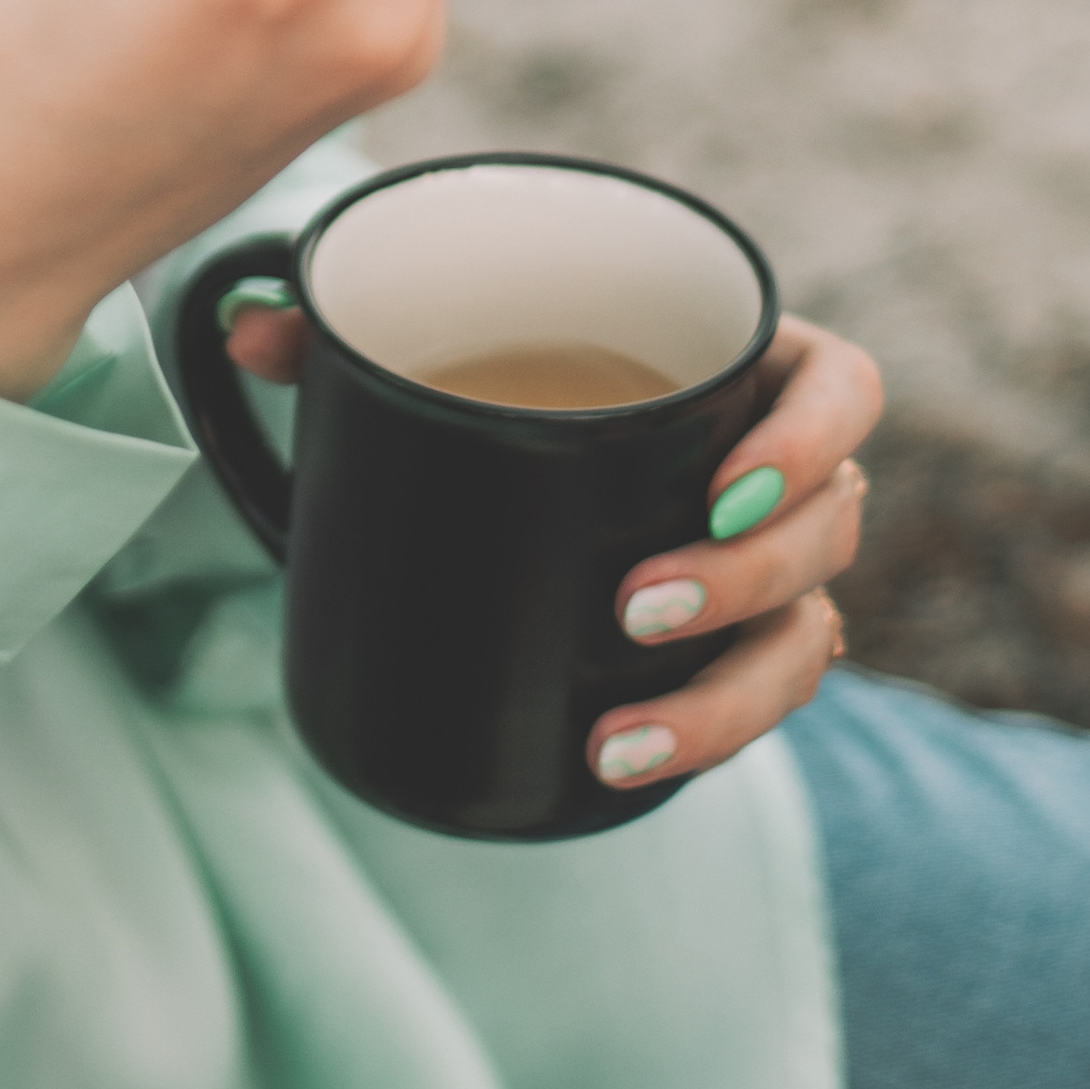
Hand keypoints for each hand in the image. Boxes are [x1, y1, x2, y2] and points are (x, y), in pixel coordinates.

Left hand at [224, 302, 882, 788]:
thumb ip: (348, 325)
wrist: (511, 452)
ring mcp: (768, 568)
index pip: (840, 390)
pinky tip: (622, 763)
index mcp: (744, 366)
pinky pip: (760, 698)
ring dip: (726, 692)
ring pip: (805, 635)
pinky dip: (703, 735)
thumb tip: (248, 329)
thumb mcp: (439, 334)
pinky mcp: (733, 647)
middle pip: (827, 528)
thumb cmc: (503, 362)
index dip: (808, 439)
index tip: (724, 485)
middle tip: (632, 607)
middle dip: (743, 580)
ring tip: (620, 732)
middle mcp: (779, 472)